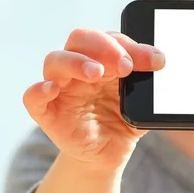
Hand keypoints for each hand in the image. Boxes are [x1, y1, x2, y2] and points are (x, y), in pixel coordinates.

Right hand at [23, 29, 165, 172]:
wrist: (110, 153)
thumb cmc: (124, 119)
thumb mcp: (142, 101)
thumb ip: (149, 84)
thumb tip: (161, 64)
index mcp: (104, 59)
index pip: (112, 39)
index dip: (133, 46)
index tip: (157, 61)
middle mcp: (80, 68)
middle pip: (80, 39)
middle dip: (104, 46)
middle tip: (126, 65)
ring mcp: (62, 88)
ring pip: (55, 61)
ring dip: (76, 62)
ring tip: (96, 72)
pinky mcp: (48, 113)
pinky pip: (32, 97)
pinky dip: (39, 90)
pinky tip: (51, 89)